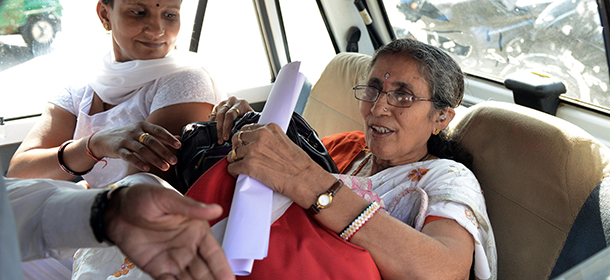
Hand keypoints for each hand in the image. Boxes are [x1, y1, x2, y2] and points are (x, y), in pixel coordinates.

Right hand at [88, 121, 180, 171]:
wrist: (102, 139)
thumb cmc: (128, 136)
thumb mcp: (143, 132)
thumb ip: (160, 136)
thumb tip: (179, 138)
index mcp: (143, 125)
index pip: (158, 130)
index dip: (169, 138)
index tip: (179, 145)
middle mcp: (134, 131)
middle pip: (152, 141)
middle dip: (164, 151)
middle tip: (174, 161)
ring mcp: (126, 140)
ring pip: (142, 150)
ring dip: (155, 159)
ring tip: (165, 167)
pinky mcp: (118, 149)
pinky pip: (129, 157)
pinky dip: (139, 162)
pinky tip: (147, 168)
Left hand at [105, 173, 233, 279]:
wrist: (116, 209)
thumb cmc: (143, 198)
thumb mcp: (166, 199)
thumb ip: (190, 207)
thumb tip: (215, 209)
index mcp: (196, 231)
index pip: (214, 254)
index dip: (222, 268)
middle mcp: (188, 248)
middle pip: (205, 271)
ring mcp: (174, 260)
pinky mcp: (157, 269)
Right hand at [209, 96, 253, 143]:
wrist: (246, 108)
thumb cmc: (249, 115)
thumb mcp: (251, 118)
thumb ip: (247, 123)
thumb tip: (240, 134)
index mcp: (241, 103)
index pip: (230, 114)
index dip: (227, 127)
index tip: (226, 137)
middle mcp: (232, 101)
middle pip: (222, 114)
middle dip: (221, 129)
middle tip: (221, 140)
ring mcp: (224, 102)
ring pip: (216, 115)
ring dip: (216, 128)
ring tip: (218, 138)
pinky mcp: (218, 106)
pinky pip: (213, 115)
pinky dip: (213, 124)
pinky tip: (214, 132)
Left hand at [226, 124, 333, 208]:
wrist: (305, 180)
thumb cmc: (300, 165)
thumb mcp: (286, 141)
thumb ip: (271, 139)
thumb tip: (259, 143)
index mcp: (270, 129)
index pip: (247, 128)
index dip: (245, 139)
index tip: (246, 145)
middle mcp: (260, 137)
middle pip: (237, 139)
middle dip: (237, 148)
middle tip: (242, 156)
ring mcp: (253, 150)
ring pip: (233, 154)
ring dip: (237, 161)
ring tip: (244, 167)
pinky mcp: (249, 166)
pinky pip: (232, 167)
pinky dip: (234, 172)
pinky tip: (241, 174)